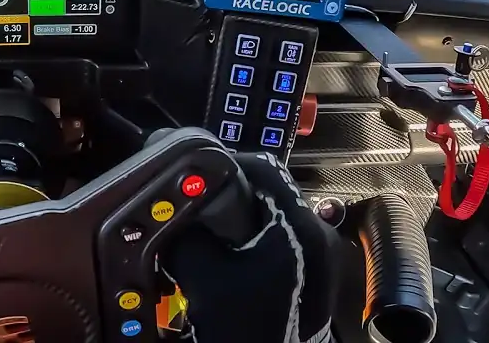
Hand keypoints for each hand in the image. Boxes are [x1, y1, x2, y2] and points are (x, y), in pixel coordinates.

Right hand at [160, 151, 338, 342]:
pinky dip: (247, 242)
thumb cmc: (247, 330)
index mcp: (300, 228)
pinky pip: (275, 243)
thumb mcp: (202, 277)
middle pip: (266, 192)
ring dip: (236, 219)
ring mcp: (317, 261)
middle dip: (226, 193)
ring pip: (270, 217)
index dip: (222, 163)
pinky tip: (224, 260)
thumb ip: (186, 234)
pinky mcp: (309, 279)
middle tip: (194, 203)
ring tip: (205, 233)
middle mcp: (317, 238)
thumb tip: (171, 215)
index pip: (262, 168)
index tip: (194, 171)